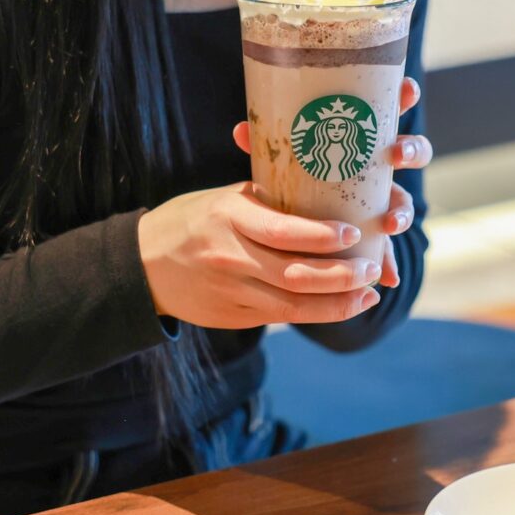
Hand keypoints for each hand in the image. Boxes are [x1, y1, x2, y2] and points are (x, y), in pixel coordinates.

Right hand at [137, 183, 381, 329]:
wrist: (141, 263)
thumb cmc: (193, 220)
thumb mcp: (224, 199)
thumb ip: (269, 203)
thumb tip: (325, 198)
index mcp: (229, 217)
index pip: (283, 232)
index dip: (324, 237)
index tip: (354, 233)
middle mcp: (229, 257)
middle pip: (296, 275)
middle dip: (343, 276)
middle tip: (373, 268)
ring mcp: (230, 291)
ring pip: (294, 306)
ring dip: (339, 303)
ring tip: (369, 293)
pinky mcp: (232, 316)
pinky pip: (281, 317)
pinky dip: (316, 312)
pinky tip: (342, 305)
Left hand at [231, 77, 432, 292]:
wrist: (297, 220)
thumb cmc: (297, 173)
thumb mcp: (285, 157)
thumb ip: (271, 145)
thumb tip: (241, 131)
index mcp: (365, 137)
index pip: (391, 110)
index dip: (405, 97)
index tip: (407, 89)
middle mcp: (382, 167)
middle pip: (413, 152)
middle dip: (411, 150)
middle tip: (395, 154)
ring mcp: (383, 200)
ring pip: (405, 201)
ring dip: (403, 210)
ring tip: (391, 221)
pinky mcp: (375, 234)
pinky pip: (389, 248)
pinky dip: (389, 263)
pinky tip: (387, 276)